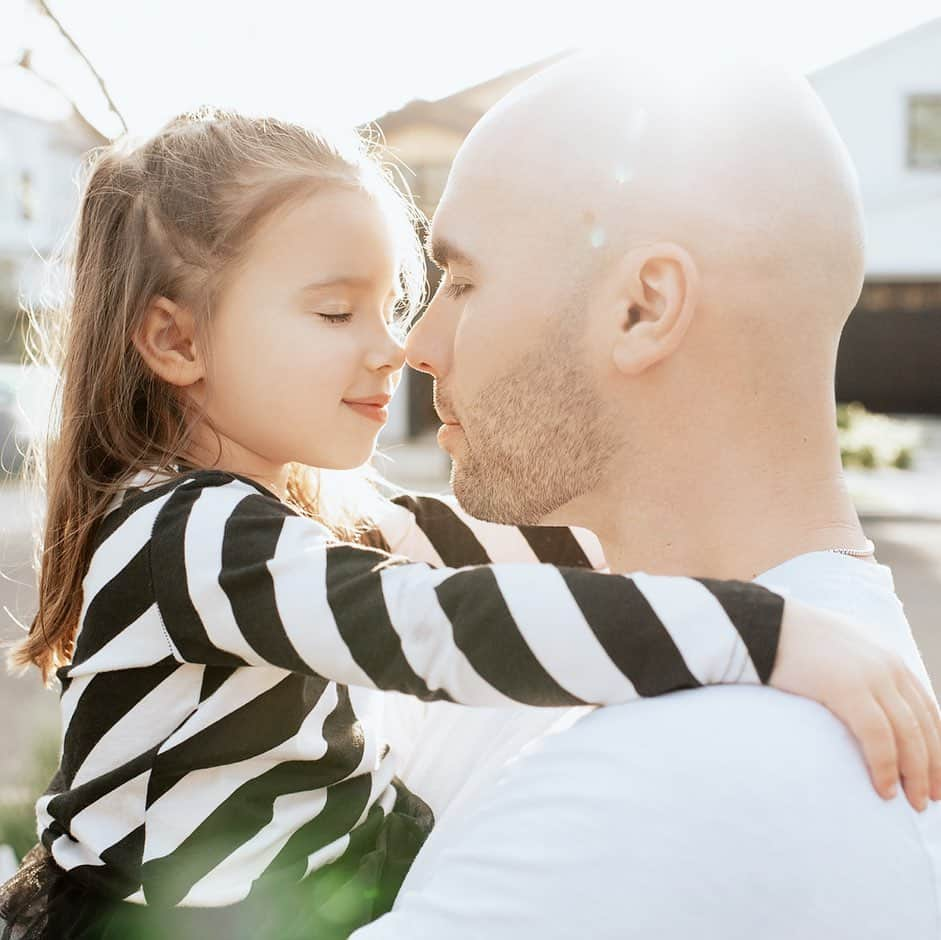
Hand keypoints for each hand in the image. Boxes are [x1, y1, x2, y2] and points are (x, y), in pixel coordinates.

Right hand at [770, 598, 940, 811]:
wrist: (764, 623)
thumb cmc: (792, 639)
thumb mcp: (839, 648)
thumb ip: (859, 667)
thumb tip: (864, 698)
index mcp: (889, 656)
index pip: (926, 707)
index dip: (937, 743)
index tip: (937, 772)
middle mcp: (888, 664)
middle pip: (923, 724)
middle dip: (934, 765)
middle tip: (931, 798)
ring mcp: (871, 676)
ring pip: (908, 735)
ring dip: (916, 774)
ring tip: (914, 803)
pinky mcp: (848, 688)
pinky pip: (878, 737)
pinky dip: (886, 767)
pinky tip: (885, 790)